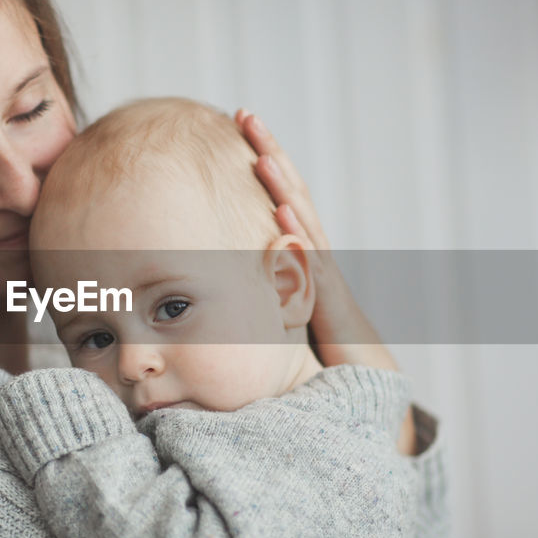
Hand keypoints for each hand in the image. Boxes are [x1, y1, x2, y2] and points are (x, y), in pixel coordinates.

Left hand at [237, 109, 416, 454]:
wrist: (362, 422)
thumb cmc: (309, 387)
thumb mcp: (262, 339)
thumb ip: (231, 316)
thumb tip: (176, 303)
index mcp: (297, 269)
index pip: (276, 208)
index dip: (259, 172)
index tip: (235, 134)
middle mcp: (315, 271)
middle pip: (292, 204)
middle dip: (271, 158)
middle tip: (245, 115)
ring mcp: (328, 291)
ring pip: (304, 230)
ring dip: (284, 190)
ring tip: (261, 153)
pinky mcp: (338, 318)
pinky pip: (315, 275)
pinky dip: (299, 244)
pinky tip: (281, 216)